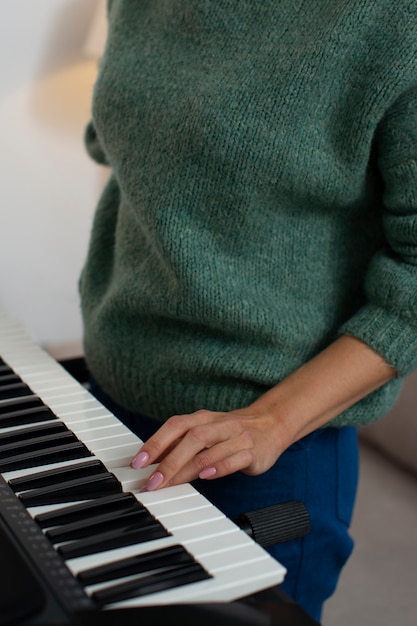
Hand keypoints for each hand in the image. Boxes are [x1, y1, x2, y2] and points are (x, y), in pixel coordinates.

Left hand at [131, 406, 286, 490]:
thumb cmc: (230, 433)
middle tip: (152, 482)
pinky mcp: (252, 452)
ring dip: (188, 467)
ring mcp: (236, 437)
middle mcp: (218, 424)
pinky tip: (207, 476)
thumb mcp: (205, 433)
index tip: (138, 462)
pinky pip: (235, 459)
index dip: (155, 442)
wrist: (270, 424)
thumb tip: (150, 462)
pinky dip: (220, 467)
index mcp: (203, 418)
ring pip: (210, 449)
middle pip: (191, 438)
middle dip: (168, 461)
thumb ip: (181, 446)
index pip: (175, 425)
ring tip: (170, 483)